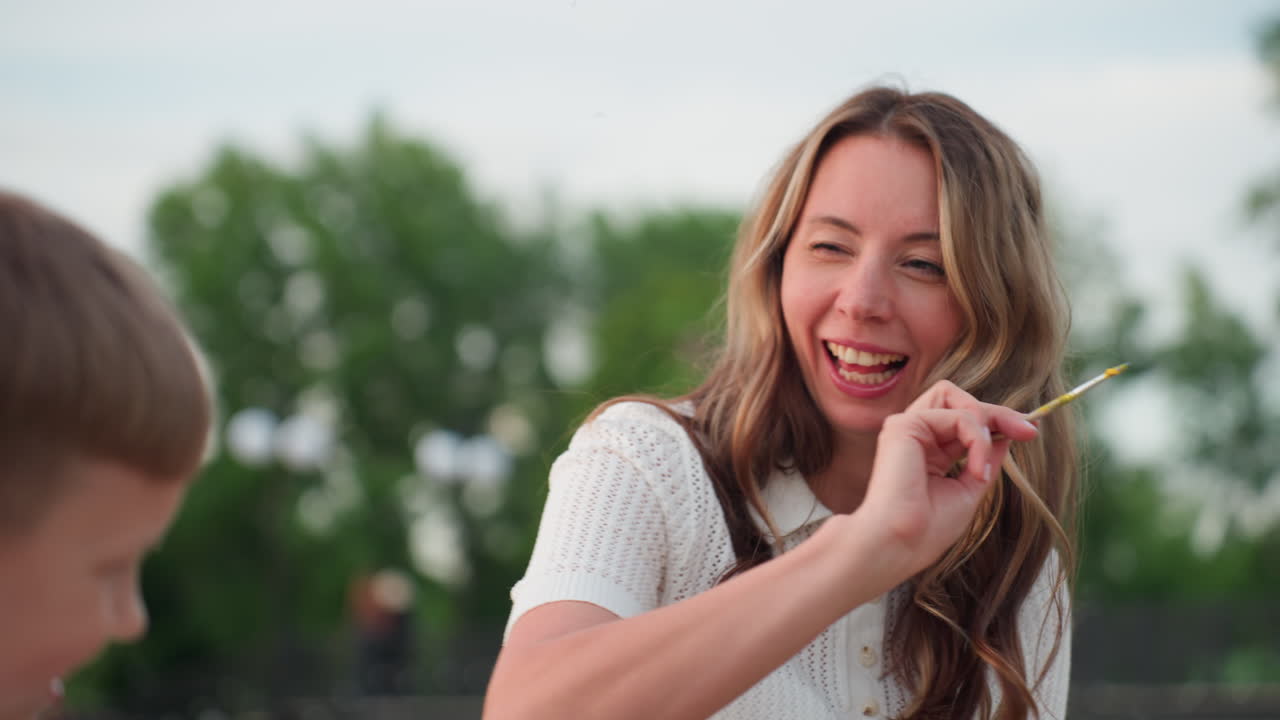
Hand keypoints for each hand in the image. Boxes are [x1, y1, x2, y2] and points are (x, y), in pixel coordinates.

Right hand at [855, 381, 1038, 579]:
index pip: (962, 419)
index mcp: (926, 450)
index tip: (1029, 431)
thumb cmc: (928, 528)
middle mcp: (914, 434)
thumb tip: (1006, 436)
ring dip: (984, 421)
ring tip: (987, 459)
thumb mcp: (969, 488)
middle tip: (1026, 430)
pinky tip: (976, 470)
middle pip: (957, 399)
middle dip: (996, 411)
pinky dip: (976, 440)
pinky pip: (958, 417)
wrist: (900, 543)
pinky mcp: (903, 425)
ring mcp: (907, 427)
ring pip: (953, 396)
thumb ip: (984, 459)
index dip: (996, 421)